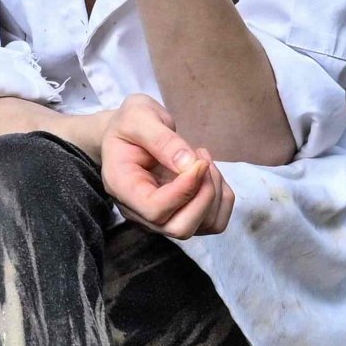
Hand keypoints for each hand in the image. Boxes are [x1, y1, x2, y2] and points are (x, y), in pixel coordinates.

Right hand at [94, 93, 235, 237]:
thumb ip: (161, 139)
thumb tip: (189, 164)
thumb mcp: (139, 116)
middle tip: (202, 161)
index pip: (155, 209)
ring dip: (215, 192)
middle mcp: (139, 211)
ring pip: (202, 226)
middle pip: (180, 228)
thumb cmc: (130, 124)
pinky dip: (222, 198)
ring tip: (202, 160)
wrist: (129, 133)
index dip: (184, 190)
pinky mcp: (181, 215)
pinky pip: (213, 222)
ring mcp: (161, 217)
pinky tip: (208, 173)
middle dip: (205, 195)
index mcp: (123, 187)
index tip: (199, 161)